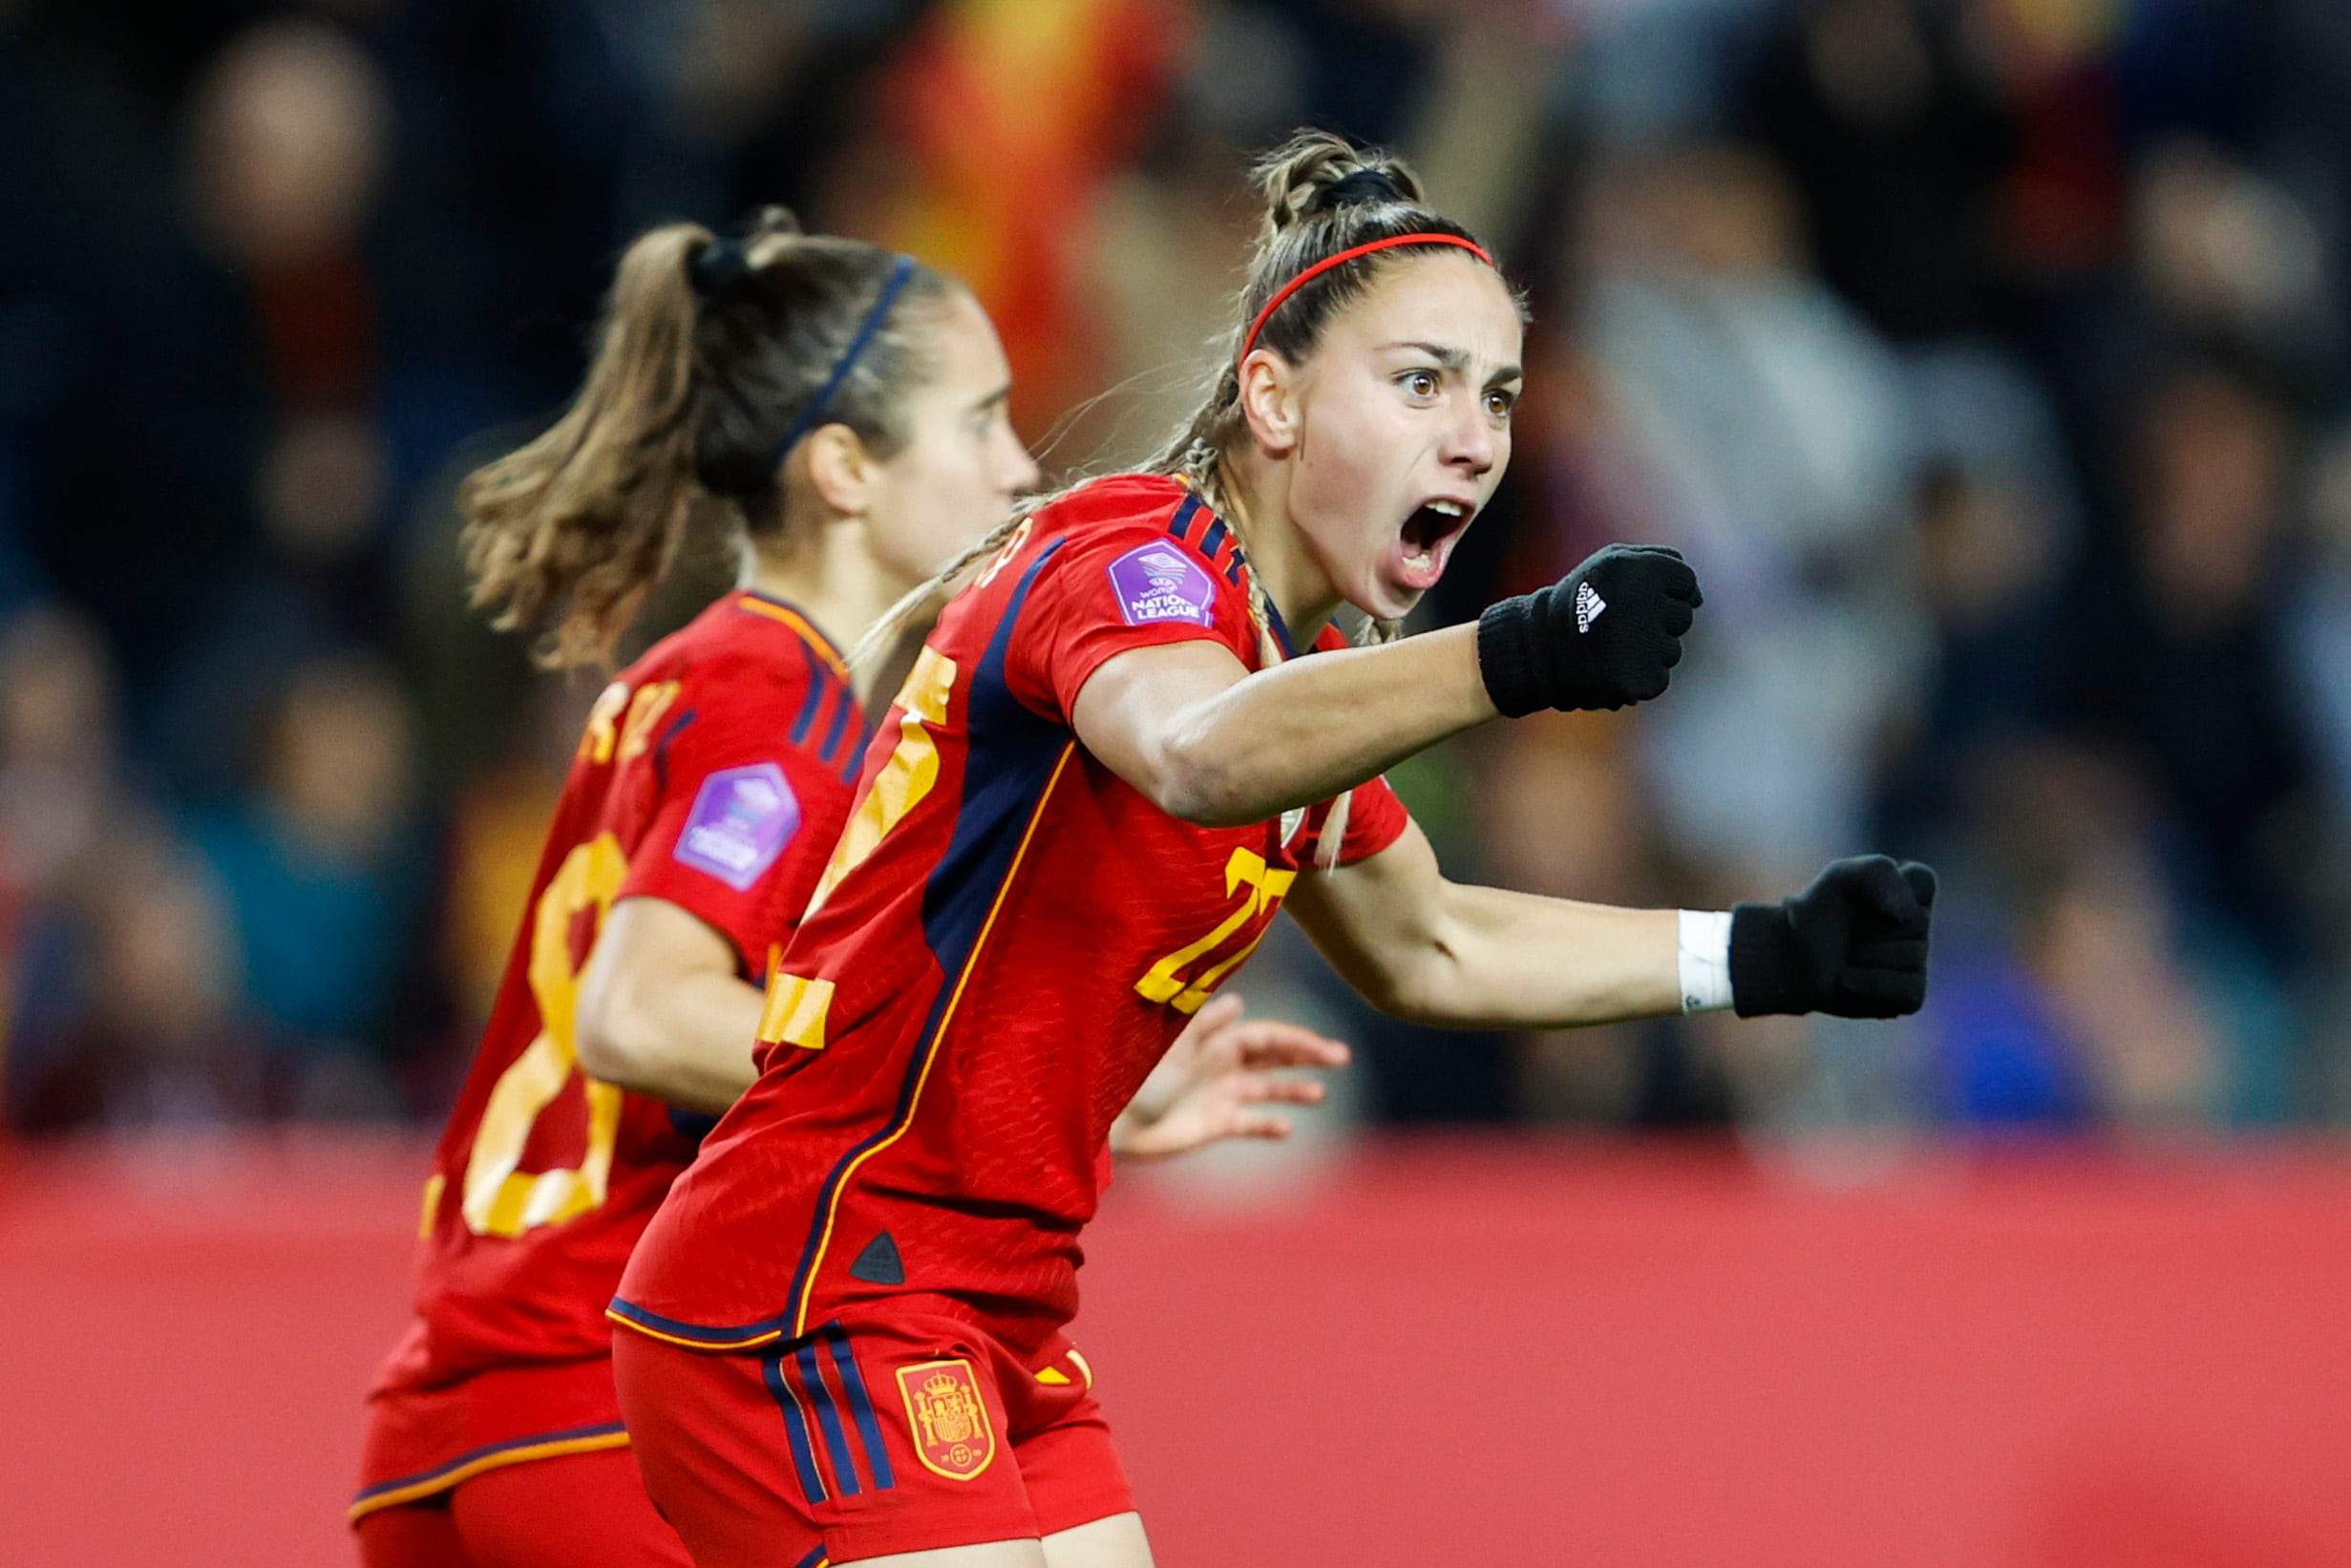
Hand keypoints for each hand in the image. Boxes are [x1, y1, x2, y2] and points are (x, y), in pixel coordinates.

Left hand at [1111, 995, 1350, 1160]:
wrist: (1112, 1120)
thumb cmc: (1136, 1076)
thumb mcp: (1171, 1046)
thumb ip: (1203, 1025)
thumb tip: (1240, 1003)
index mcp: (1217, 1041)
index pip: (1266, 1036)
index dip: (1295, 1039)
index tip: (1322, 1047)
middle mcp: (1224, 1065)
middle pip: (1275, 1057)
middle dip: (1307, 1056)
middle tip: (1341, 1057)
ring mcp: (1222, 1095)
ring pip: (1268, 1089)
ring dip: (1294, 1089)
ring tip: (1319, 1094)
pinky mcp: (1215, 1124)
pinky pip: (1249, 1124)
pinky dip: (1268, 1125)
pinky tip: (1286, 1128)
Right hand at [1476, 545, 1702, 715]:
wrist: (1538, 647)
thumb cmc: (1581, 601)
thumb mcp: (1612, 563)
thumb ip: (1659, 562)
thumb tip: (1697, 596)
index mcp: (1643, 569)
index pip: (1685, 581)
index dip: (1663, 591)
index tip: (1632, 598)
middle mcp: (1647, 603)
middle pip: (1682, 617)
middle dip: (1656, 622)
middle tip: (1616, 625)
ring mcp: (1645, 643)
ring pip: (1671, 650)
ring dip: (1647, 652)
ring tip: (1610, 647)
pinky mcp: (1642, 679)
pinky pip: (1658, 678)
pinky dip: (1638, 678)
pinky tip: (1611, 669)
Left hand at [1730, 856, 1936, 1018]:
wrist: (1790, 956)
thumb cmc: (1818, 912)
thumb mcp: (1842, 876)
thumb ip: (1879, 873)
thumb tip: (1906, 914)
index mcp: (1911, 892)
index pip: (1923, 881)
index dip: (1887, 887)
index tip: (1857, 894)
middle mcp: (1919, 927)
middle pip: (1916, 922)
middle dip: (1867, 925)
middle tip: (1847, 929)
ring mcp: (1917, 961)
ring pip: (1911, 956)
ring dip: (1864, 954)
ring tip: (1846, 955)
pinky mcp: (1910, 994)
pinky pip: (1909, 991)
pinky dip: (1874, 984)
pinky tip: (1846, 979)